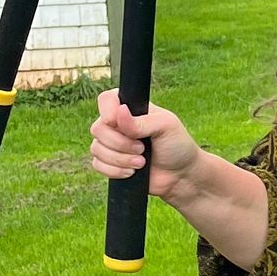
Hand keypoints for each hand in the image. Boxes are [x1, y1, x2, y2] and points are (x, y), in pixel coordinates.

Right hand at [88, 91, 202, 199]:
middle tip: (142, 148)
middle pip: (97, 128)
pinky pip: (97, 165)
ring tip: (141, 163)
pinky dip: (114, 170)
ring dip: (120, 159)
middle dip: (120, 143)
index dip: (107, 111)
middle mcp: (118, 124)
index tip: (117, 123)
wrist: (180, 175)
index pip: (106, 100)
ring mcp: (112, 144)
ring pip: (96, 148)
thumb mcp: (166, 126)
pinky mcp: (110, 163)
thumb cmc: (177, 145)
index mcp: (131, 109)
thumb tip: (119, 112)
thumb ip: (141, 121)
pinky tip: (132, 172)